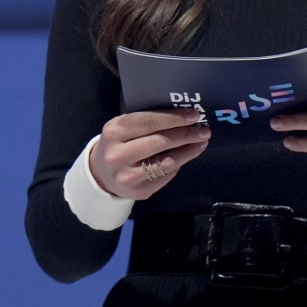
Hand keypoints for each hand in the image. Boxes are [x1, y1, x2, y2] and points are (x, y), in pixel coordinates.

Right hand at [90, 108, 211, 199]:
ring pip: (166, 162)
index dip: (173, 118)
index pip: (148, 122)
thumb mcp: (123, 127)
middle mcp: (118, 154)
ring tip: (201, 143)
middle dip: (186, 135)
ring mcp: (128, 176)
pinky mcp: (139, 191)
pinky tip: (187, 155)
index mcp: (114, 131)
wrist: (102, 174)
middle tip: (204, 131)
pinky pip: (166, 175)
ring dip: (188, 151)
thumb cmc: (118, 143)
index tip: (194, 115)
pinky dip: (179, 163)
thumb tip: (183, 116)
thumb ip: (146, 121)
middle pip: (160, 142)